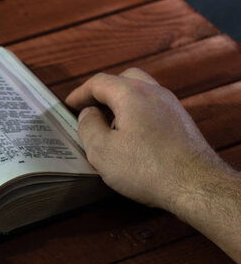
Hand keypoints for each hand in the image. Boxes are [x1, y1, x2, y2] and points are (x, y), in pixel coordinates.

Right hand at [65, 68, 229, 214]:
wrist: (194, 184)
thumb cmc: (145, 168)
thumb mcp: (101, 150)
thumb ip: (88, 126)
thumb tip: (88, 114)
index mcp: (131, 94)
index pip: (99, 82)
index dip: (80, 93)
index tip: (69, 105)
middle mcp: (154, 92)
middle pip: (124, 79)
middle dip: (103, 91)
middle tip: (90, 109)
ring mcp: (171, 105)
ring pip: (141, 91)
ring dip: (121, 101)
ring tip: (108, 123)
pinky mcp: (181, 121)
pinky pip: (153, 106)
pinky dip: (136, 111)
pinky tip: (131, 135)